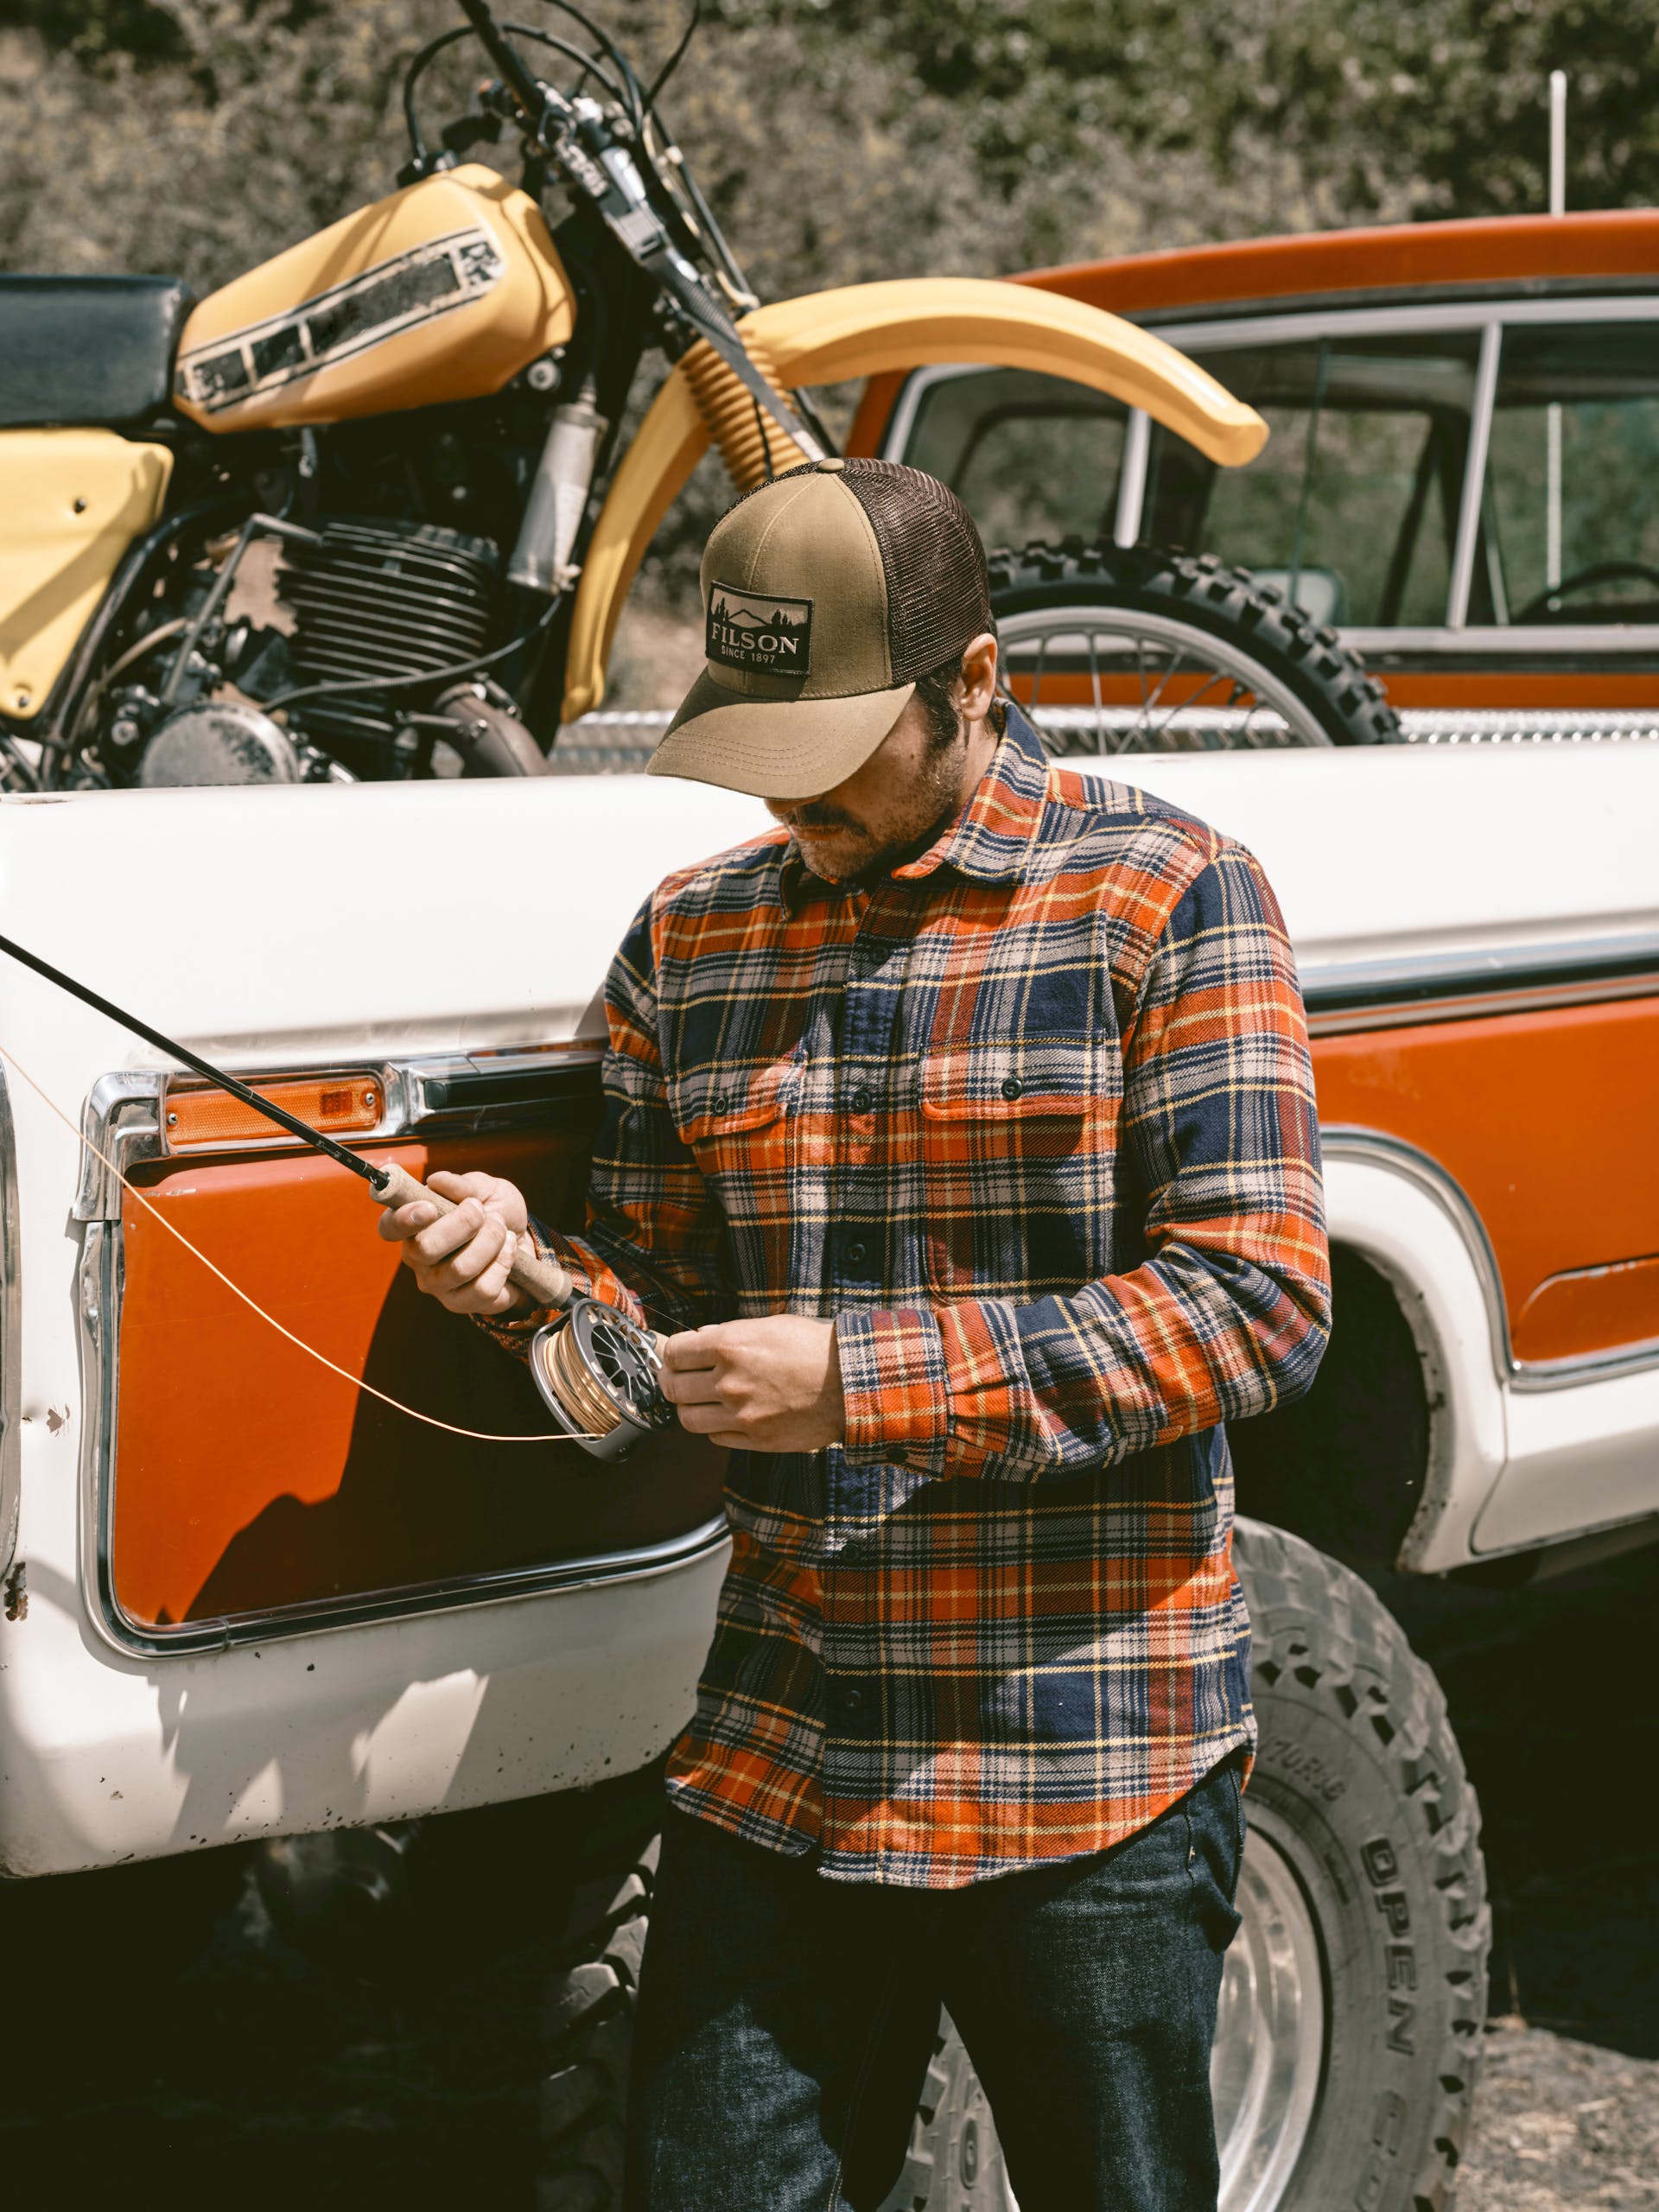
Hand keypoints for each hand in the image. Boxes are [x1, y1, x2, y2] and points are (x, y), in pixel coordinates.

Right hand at [376, 1169, 530, 1315]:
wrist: (522, 1239)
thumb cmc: (495, 1211)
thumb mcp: (485, 1188)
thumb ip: (463, 1184)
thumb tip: (438, 1182)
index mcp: (413, 1225)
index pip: (390, 1226)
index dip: (404, 1219)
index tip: (429, 1207)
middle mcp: (417, 1258)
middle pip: (426, 1248)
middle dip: (464, 1224)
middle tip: (484, 1212)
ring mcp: (437, 1285)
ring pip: (460, 1269)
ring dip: (490, 1242)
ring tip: (502, 1230)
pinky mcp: (461, 1303)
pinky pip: (483, 1289)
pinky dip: (503, 1263)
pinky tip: (507, 1251)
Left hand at [660, 1317, 844, 1452]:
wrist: (851, 1382)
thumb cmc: (814, 1347)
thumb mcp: (770, 1325)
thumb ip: (729, 1332)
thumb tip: (698, 1338)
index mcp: (730, 1345)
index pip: (674, 1353)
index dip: (672, 1354)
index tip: (677, 1357)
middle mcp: (729, 1381)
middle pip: (673, 1388)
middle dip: (672, 1382)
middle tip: (679, 1380)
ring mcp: (740, 1414)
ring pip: (688, 1418)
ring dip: (690, 1408)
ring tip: (701, 1401)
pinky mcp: (755, 1439)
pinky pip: (715, 1437)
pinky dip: (715, 1427)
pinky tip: (727, 1415)